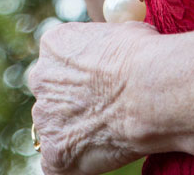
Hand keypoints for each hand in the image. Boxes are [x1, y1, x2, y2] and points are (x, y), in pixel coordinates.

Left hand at [27, 21, 159, 174]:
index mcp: (54, 45)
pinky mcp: (54, 153)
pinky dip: (76, 162)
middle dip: (73, 103)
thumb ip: (105, 46)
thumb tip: (114, 52)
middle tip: (103, 111)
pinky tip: (100, 152)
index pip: (59, 61)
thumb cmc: (146, 57)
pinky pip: (58, 162)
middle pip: (52, 94)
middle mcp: (40, 78)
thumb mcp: (122, 32)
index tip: (102, 83)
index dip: (83, 74)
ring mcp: (45, 117)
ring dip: (75, 131)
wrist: (153, 91)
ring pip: (55, 127)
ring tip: (110, 131)